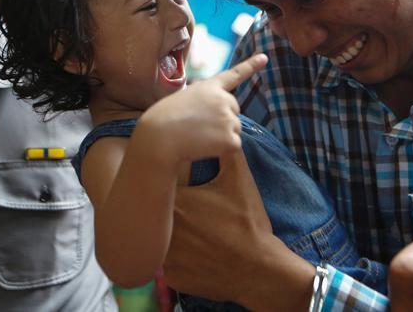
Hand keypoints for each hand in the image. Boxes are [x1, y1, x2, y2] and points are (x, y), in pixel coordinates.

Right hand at [135, 53, 267, 166]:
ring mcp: (229, 118)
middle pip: (234, 111)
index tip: (264, 58)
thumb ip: (203, 102)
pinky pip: (234, 146)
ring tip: (197, 136)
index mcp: (209, 87)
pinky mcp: (231, 138)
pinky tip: (203, 146)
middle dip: (222, 120)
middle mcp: (223, 99)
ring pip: (234, 130)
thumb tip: (219, 120)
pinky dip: (222, 150)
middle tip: (198, 126)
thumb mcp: (182, 99)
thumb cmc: (163, 120)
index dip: (250, 66)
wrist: (159, 137)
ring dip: (220, 136)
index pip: (234, 75)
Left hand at [164, 149, 313, 309]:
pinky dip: (174, 259)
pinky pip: (164, 264)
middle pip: (153, 214)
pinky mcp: (171, 277)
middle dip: (162, 211)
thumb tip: (221, 134)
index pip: (156, 187)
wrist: (259, 270)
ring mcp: (166, 256)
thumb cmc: (248, 224)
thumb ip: (226, 154)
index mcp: (177, 202)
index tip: (173, 187)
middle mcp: (165, 228)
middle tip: (185, 212)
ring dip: (165, 235)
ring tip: (188, 234)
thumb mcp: (240, 182)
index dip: (162, 185)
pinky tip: (191, 254)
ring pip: (156, 240)